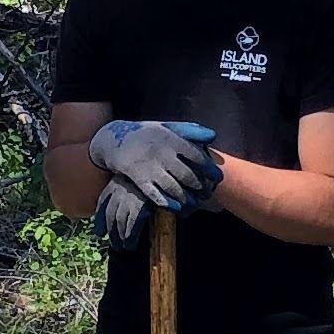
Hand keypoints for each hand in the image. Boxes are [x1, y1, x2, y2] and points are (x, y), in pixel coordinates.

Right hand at [85, 117, 220, 208]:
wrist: (117, 140)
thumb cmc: (148, 134)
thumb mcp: (167, 127)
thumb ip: (190, 130)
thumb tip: (213, 136)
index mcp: (170, 139)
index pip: (196, 155)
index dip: (209, 168)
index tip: (217, 177)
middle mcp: (161, 153)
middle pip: (186, 174)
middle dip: (199, 186)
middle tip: (206, 193)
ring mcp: (150, 167)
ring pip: (173, 187)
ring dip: (186, 197)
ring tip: (194, 202)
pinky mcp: (139, 179)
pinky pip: (155, 194)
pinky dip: (168, 202)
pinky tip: (176, 207)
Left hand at [90, 175, 160, 252]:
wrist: (159, 169)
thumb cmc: (151, 172)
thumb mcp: (135, 176)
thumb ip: (129, 187)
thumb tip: (129, 203)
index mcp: (115, 183)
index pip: (102, 203)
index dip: (100, 219)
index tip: (99, 232)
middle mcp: (118, 192)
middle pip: (110, 216)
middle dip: (111, 232)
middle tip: (115, 244)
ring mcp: (127, 199)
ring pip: (119, 222)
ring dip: (120, 237)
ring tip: (124, 247)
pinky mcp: (138, 207)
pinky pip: (131, 225)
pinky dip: (130, 236)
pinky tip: (130, 243)